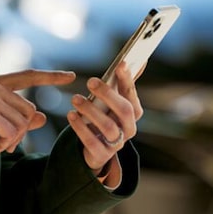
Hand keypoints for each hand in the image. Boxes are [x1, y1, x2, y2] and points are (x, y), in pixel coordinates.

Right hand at [0, 70, 75, 156]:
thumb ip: (19, 119)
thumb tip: (42, 117)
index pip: (28, 77)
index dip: (51, 76)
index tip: (72, 76)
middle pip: (29, 110)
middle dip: (20, 132)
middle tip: (1, 143)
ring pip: (23, 123)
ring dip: (10, 140)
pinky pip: (12, 133)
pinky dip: (4, 145)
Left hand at [67, 61, 143, 180]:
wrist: (96, 150)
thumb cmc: (105, 117)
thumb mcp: (113, 101)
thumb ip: (123, 83)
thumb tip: (141, 58)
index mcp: (134, 113)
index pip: (132, 94)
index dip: (127, 79)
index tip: (120, 64)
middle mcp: (129, 128)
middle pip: (124, 111)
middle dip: (108, 94)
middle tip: (90, 81)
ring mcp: (117, 144)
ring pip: (109, 127)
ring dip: (91, 111)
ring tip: (75, 99)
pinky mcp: (102, 155)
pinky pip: (92, 142)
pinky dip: (81, 128)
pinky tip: (71, 115)